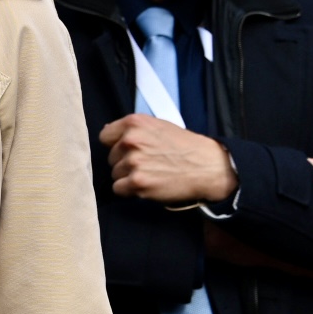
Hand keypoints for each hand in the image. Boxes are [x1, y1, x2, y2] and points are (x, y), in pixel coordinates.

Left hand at [100, 112, 237, 204]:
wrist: (207, 166)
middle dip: (124, 163)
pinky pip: (118, 188)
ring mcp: (133, 161)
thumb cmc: (185, 147)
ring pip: (115, 174)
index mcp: (135, 123)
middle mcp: (131, 140)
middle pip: (111, 158)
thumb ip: (134, 130)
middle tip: (147, 164)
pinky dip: (130, 190)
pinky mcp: (137, 182)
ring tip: (151, 174)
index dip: (115, 145)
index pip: (105, 136)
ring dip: (128, 177)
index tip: (127, 151)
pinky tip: (147, 184)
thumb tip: (109, 134)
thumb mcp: (159, 126)